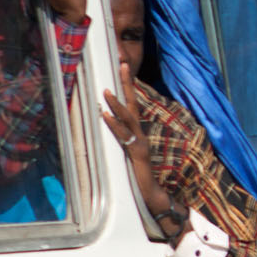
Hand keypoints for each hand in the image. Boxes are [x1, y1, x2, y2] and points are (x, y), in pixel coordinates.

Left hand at [101, 65, 169, 213]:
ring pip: (129, 118)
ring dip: (117, 103)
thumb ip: (122, 138)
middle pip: (134, 103)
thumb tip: (108, 123)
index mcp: (138, 131)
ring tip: (106, 91)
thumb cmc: (138, 174)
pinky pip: (124, 136)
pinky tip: (105, 115)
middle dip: (127, 83)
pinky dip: (114, 124)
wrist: (151, 192)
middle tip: (122, 64)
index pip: (133, 103)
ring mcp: (140, 142)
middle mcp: (140, 133)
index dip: (128, 86)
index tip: (123, 67)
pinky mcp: (137, 153)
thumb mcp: (129, 152)